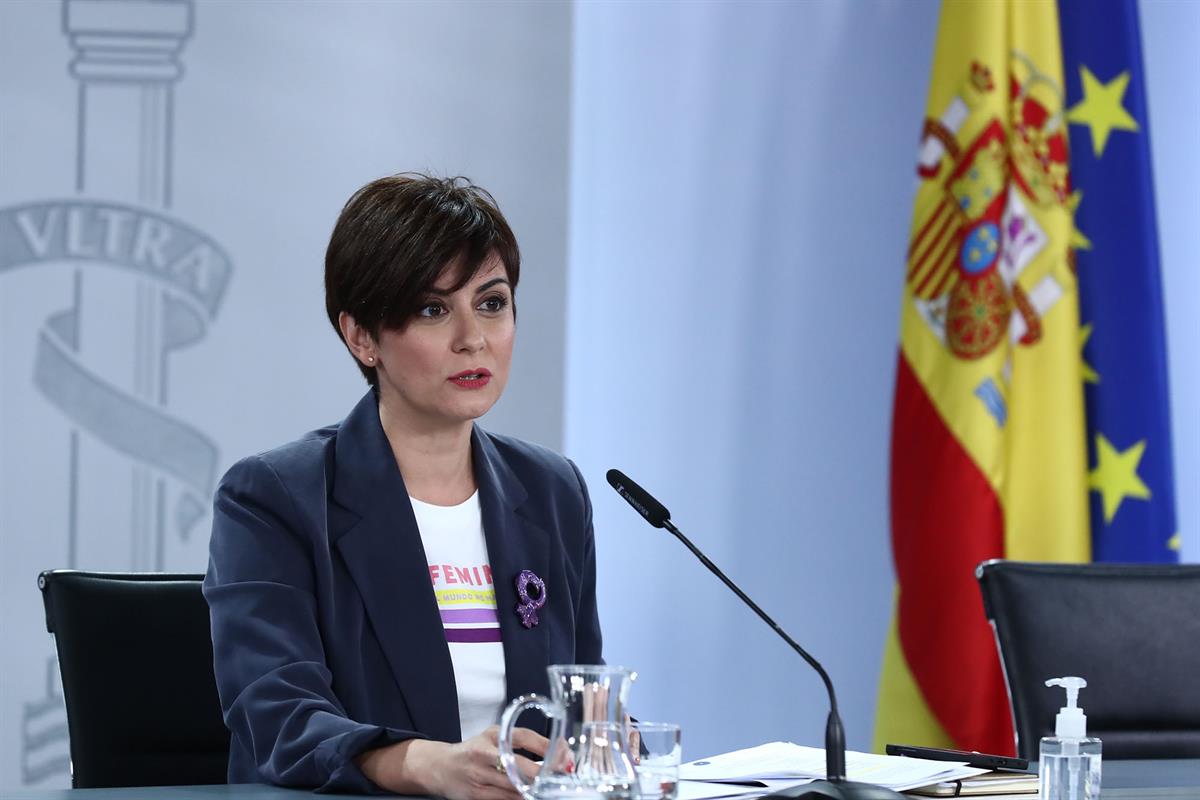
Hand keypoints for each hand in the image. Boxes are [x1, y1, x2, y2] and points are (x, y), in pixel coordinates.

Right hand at [358, 725, 547, 799]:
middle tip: (564, 774)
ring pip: (515, 788)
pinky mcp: (476, 796)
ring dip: (536, 789)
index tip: (565, 754)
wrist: (440, 768)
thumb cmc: (473, 750)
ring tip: (552, 787)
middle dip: (545, 773)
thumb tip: (556, 751)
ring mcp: (479, 777)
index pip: (524, 737)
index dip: (547, 746)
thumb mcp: (494, 737)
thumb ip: (520, 741)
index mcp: (492, 735)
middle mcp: (484, 754)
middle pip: (521, 767)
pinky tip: (531, 795)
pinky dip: (521, 798)